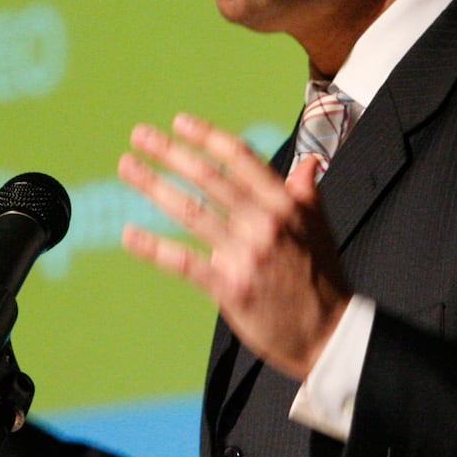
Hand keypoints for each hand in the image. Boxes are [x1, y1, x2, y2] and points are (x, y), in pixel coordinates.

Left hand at [118, 113, 349, 381]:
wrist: (328, 334)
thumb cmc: (321, 279)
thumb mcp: (320, 229)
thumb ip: (306, 194)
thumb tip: (308, 163)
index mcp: (285, 205)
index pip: (241, 159)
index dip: (208, 137)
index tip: (180, 122)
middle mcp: (265, 224)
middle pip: (210, 178)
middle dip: (171, 153)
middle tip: (140, 135)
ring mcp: (246, 256)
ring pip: (192, 212)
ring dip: (155, 186)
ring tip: (128, 167)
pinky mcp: (230, 288)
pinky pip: (184, 263)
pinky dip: (154, 248)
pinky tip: (129, 235)